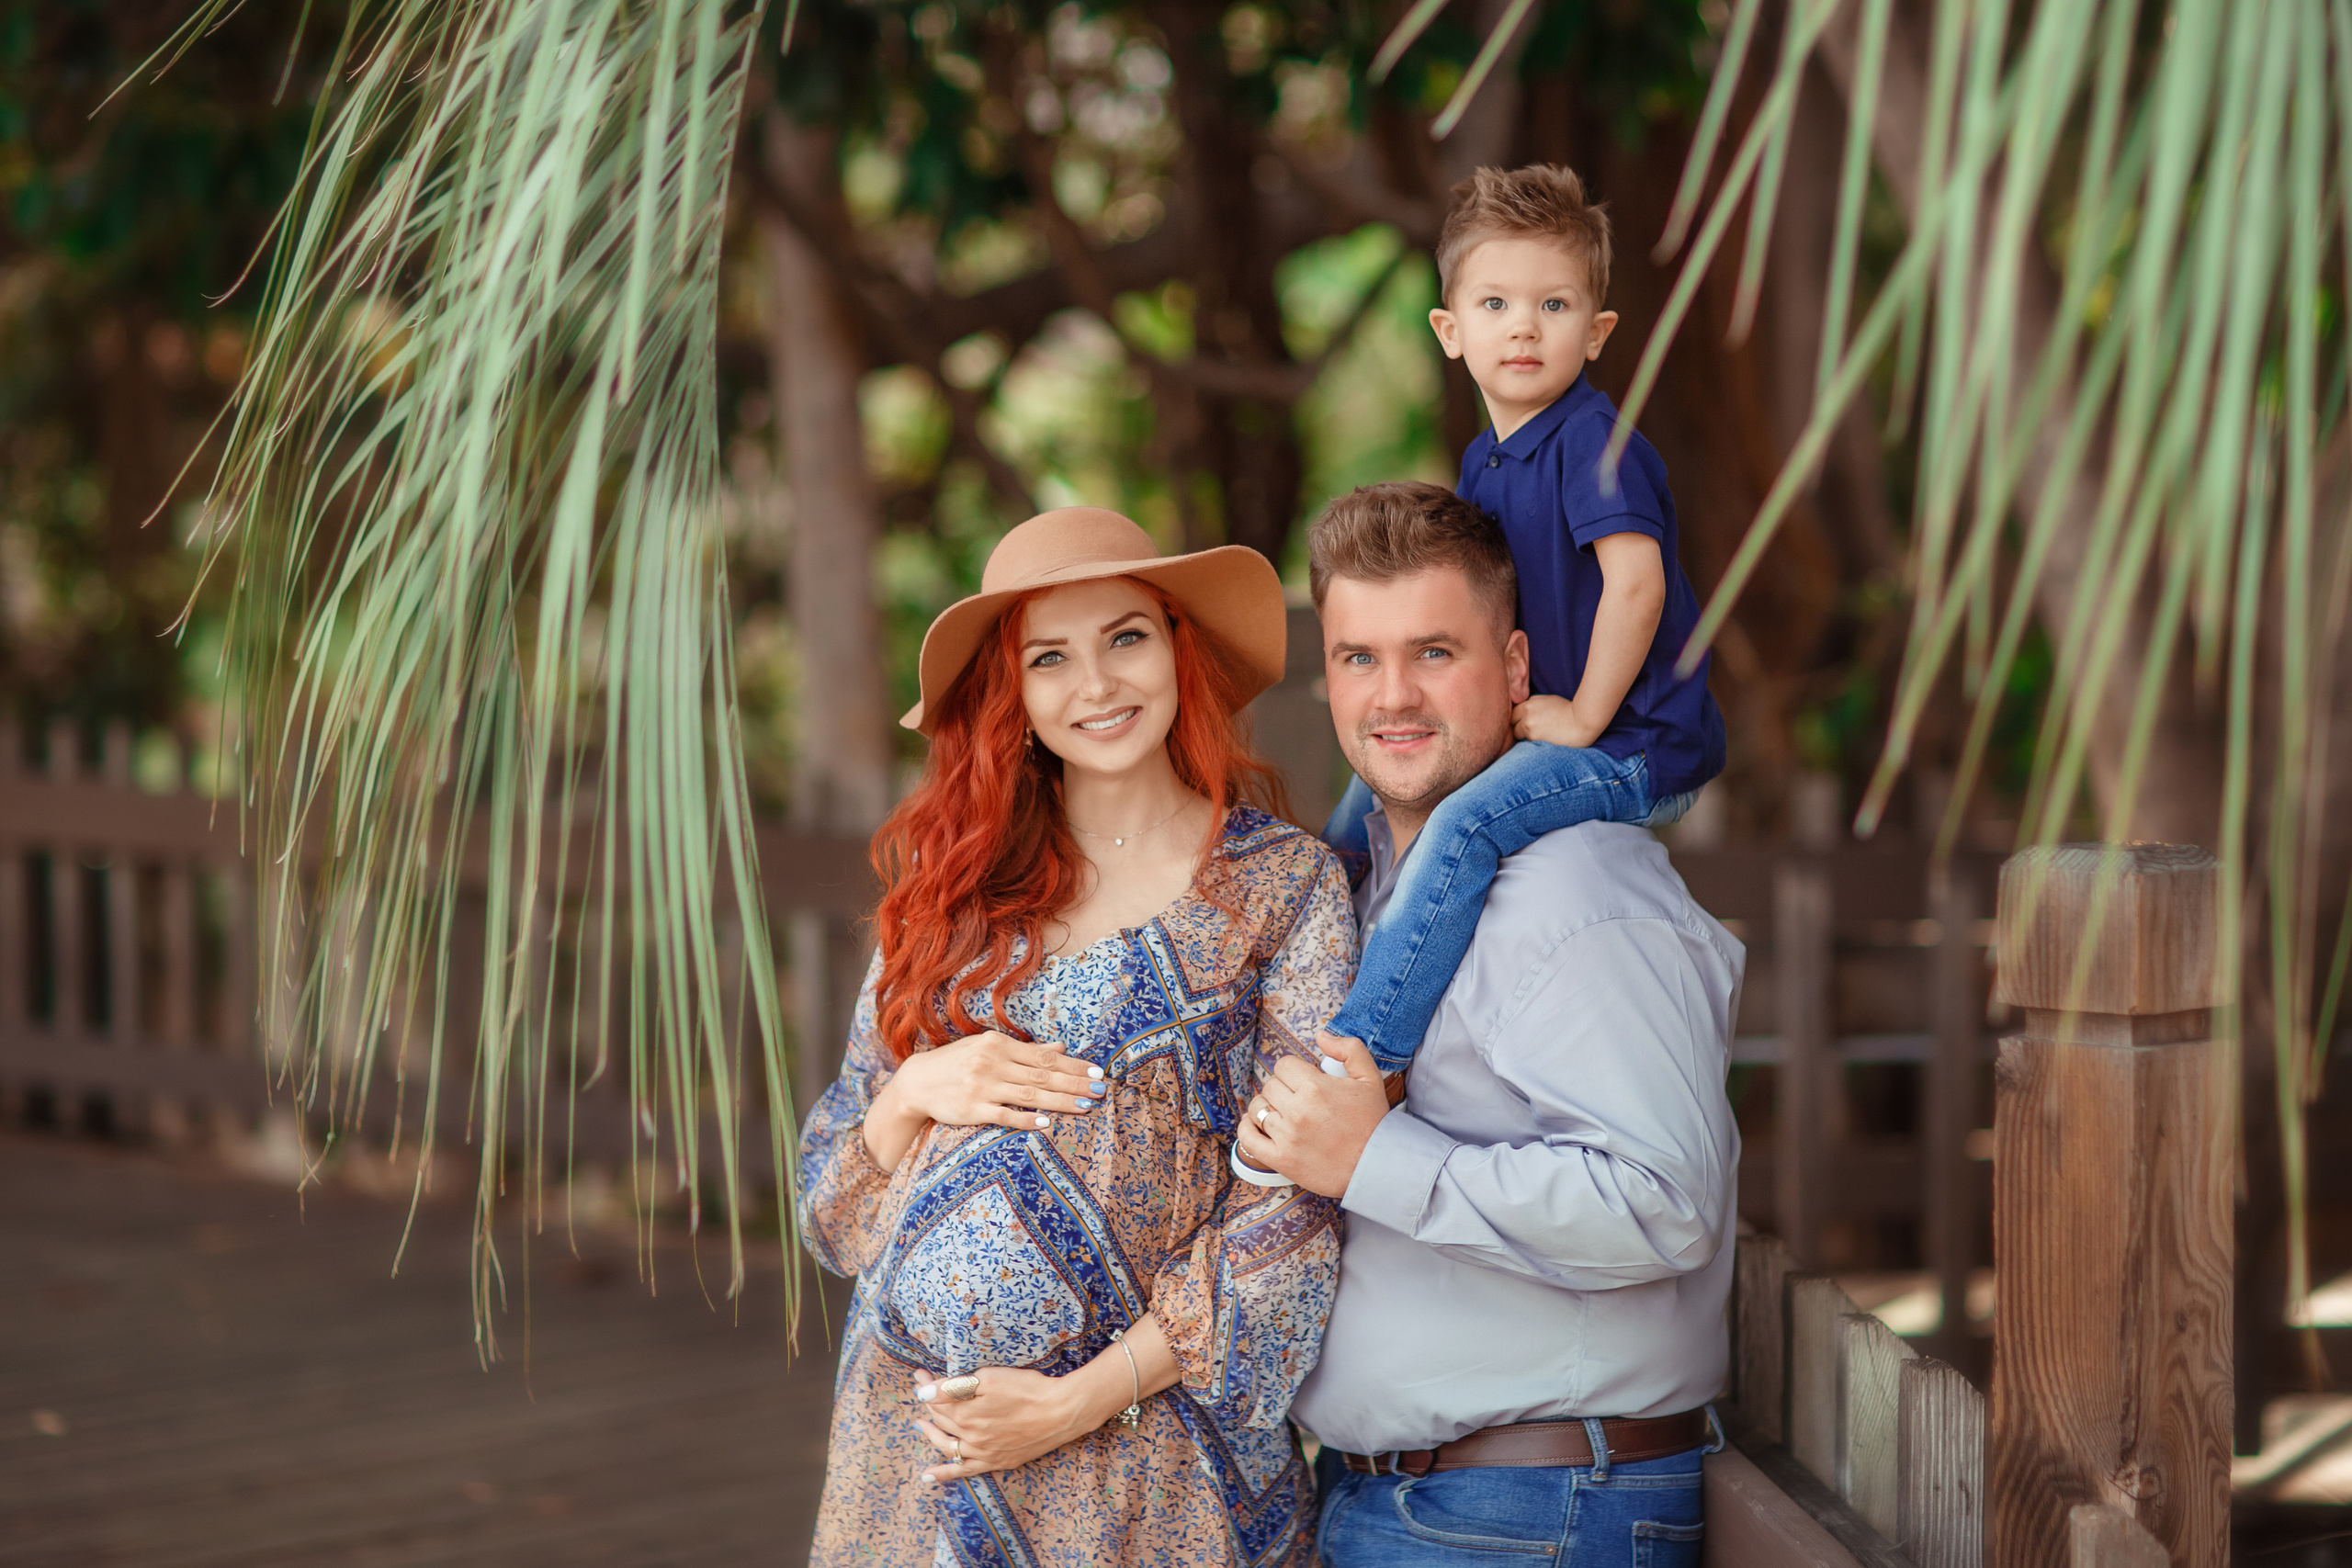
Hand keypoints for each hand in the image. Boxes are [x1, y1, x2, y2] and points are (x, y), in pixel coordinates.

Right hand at [864, 1031, 1105, 1169]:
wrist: (917, 1083)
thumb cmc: (957, 1063)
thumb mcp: (989, 1048)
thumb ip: (1026, 1050)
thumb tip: (1061, 1046)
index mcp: (998, 1044)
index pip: (1044, 1056)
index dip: (1072, 1065)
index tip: (1097, 1071)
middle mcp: (992, 1063)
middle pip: (1042, 1075)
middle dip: (1075, 1083)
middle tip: (1100, 1090)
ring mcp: (982, 1087)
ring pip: (1030, 1095)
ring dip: (1061, 1101)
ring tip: (1086, 1107)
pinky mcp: (973, 1110)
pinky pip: (1005, 1115)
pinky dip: (1027, 1119)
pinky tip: (1047, 1123)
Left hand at [910, 1366, 1092, 1483]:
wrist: (1062, 1412)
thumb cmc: (1028, 1389)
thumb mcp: (990, 1378)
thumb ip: (954, 1387)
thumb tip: (923, 1394)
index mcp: (966, 1414)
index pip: (937, 1400)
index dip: (927, 1386)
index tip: (920, 1375)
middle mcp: (971, 1438)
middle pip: (941, 1421)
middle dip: (929, 1404)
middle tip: (922, 1389)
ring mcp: (984, 1453)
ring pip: (948, 1447)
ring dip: (931, 1436)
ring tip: (920, 1427)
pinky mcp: (998, 1461)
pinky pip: (964, 1471)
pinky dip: (945, 1474)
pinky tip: (928, 1476)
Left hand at [1235, 1033, 1392, 1198]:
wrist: (1377, 1166)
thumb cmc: (1373, 1122)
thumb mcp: (1370, 1078)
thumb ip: (1349, 1049)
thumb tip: (1321, 1035)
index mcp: (1315, 1087)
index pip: (1284, 1065)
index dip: (1294, 1070)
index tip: (1304, 1081)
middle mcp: (1297, 1110)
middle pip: (1270, 1085)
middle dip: (1283, 1088)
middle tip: (1299, 1099)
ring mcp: (1287, 1136)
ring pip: (1258, 1109)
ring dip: (1266, 1107)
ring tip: (1282, 1112)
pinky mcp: (1281, 1159)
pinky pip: (1249, 1139)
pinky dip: (1247, 1129)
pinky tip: (1255, 1124)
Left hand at [1512, 694, 1599, 747]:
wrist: (1583, 720)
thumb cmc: (1570, 710)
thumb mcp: (1549, 701)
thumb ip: (1534, 705)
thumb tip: (1524, 713)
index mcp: (1530, 703)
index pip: (1513, 713)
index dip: (1518, 719)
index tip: (1526, 724)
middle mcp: (1526, 713)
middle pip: (1512, 724)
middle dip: (1519, 728)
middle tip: (1532, 733)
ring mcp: (1528, 725)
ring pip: (1517, 734)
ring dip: (1525, 737)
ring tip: (1539, 738)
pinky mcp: (1533, 737)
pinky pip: (1525, 743)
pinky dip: (1531, 744)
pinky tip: (1542, 743)